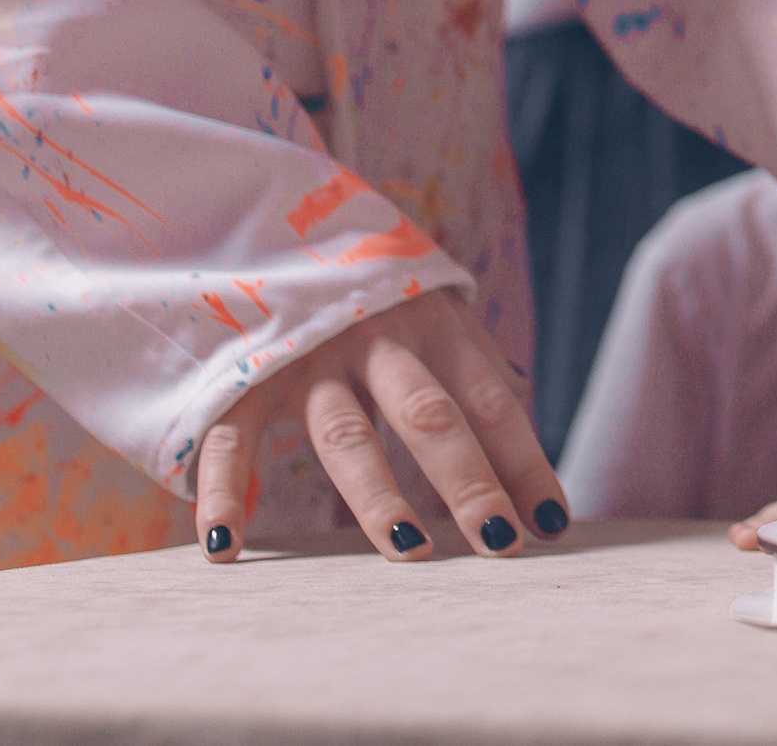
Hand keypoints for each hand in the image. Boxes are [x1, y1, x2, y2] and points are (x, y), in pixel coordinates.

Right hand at [195, 288, 566, 563]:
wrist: (272, 225)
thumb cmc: (372, 290)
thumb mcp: (431, 308)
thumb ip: (471, 363)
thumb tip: (524, 412)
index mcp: (434, 324)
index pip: (491, 402)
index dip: (525, 462)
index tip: (552, 525)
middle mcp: (377, 339)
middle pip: (430, 416)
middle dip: (470, 482)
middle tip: (501, 543)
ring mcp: (308, 358)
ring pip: (346, 435)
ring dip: (379, 497)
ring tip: (412, 550)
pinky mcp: (244, 376)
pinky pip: (232, 440)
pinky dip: (224, 492)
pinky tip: (229, 548)